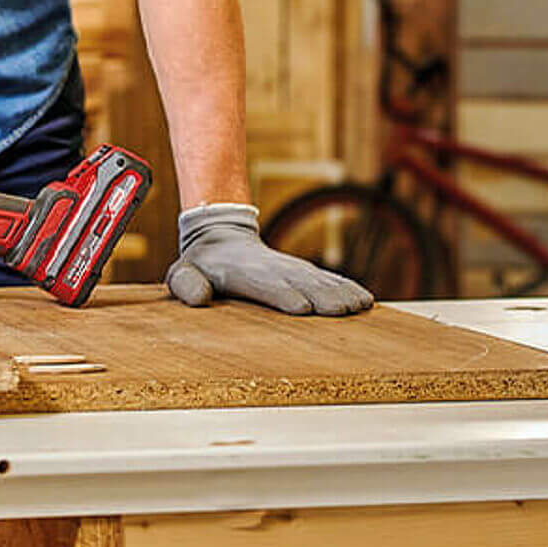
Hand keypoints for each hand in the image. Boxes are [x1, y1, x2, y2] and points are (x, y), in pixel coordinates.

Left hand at [166, 203, 371, 315]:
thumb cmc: (200, 264)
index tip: (303, 307)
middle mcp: (270, 269)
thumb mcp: (183, 272)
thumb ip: (186, 284)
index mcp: (241, 273)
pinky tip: (364, 300)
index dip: (281, 295)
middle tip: (344, 311)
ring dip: (341, 293)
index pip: (263, 284)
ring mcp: (289, 269)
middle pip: (299, 283)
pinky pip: (327, 279)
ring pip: (318, 280)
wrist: (220, 235)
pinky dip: (347, 288)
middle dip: (322, 297)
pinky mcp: (302, 272)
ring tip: (362, 306)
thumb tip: (198, 297)